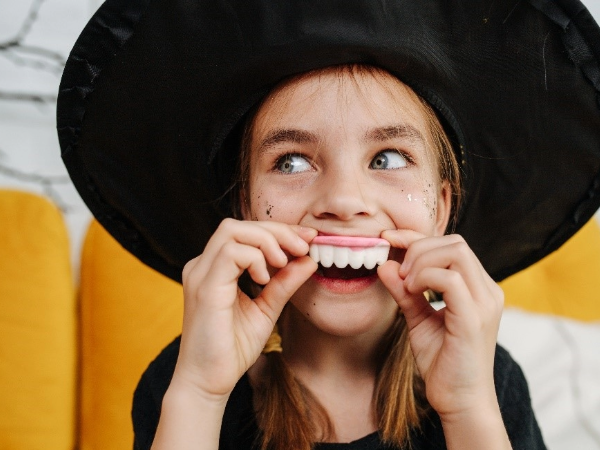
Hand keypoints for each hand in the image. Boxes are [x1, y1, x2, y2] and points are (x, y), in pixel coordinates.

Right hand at [173, 218, 316, 399]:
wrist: (208, 382)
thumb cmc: (232, 348)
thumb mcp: (267, 308)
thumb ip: (284, 283)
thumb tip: (309, 260)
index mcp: (215, 268)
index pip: (245, 232)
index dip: (278, 230)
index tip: (307, 240)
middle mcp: (203, 265)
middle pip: (238, 225)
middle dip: (276, 230)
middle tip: (303, 246)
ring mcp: (200, 273)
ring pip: (232, 230)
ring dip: (266, 241)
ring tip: (283, 263)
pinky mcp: (204, 287)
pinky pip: (231, 253)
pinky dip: (255, 258)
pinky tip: (264, 279)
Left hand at [378, 230, 503, 417]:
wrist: (459, 401)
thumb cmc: (442, 361)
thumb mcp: (417, 318)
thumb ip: (404, 292)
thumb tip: (385, 264)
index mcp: (478, 287)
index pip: (451, 245)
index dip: (417, 237)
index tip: (387, 239)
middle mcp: (487, 290)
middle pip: (454, 242)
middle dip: (418, 248)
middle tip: (399, 272)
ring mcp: (484, 303)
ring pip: (455, 252)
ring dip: (421, 261)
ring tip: (406, 284)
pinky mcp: (475, 318)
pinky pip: (451, 279)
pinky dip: (425, 278)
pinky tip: (411, 291)